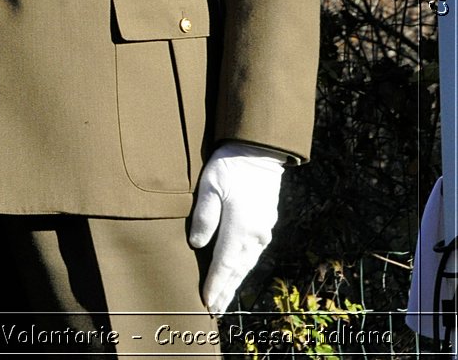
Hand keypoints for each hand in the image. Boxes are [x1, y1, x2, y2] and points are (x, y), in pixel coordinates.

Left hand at [188, 141, 285, 314]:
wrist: (259, 152)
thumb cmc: (230, 166)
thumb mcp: (209, 187)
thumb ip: (204, 217)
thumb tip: (196, 245)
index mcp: (240, 228)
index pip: (224, 265)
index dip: (215, 285)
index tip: (205, 302)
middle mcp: (255, 235)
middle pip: (237, 270)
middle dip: (225, 291)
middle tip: (213, 310)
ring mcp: (262, 230)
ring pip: (246, 264)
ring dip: (234, 281)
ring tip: (223, 297)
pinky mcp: (265, 224)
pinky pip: (252, 253)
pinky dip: (242, 266)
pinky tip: (236, 272)